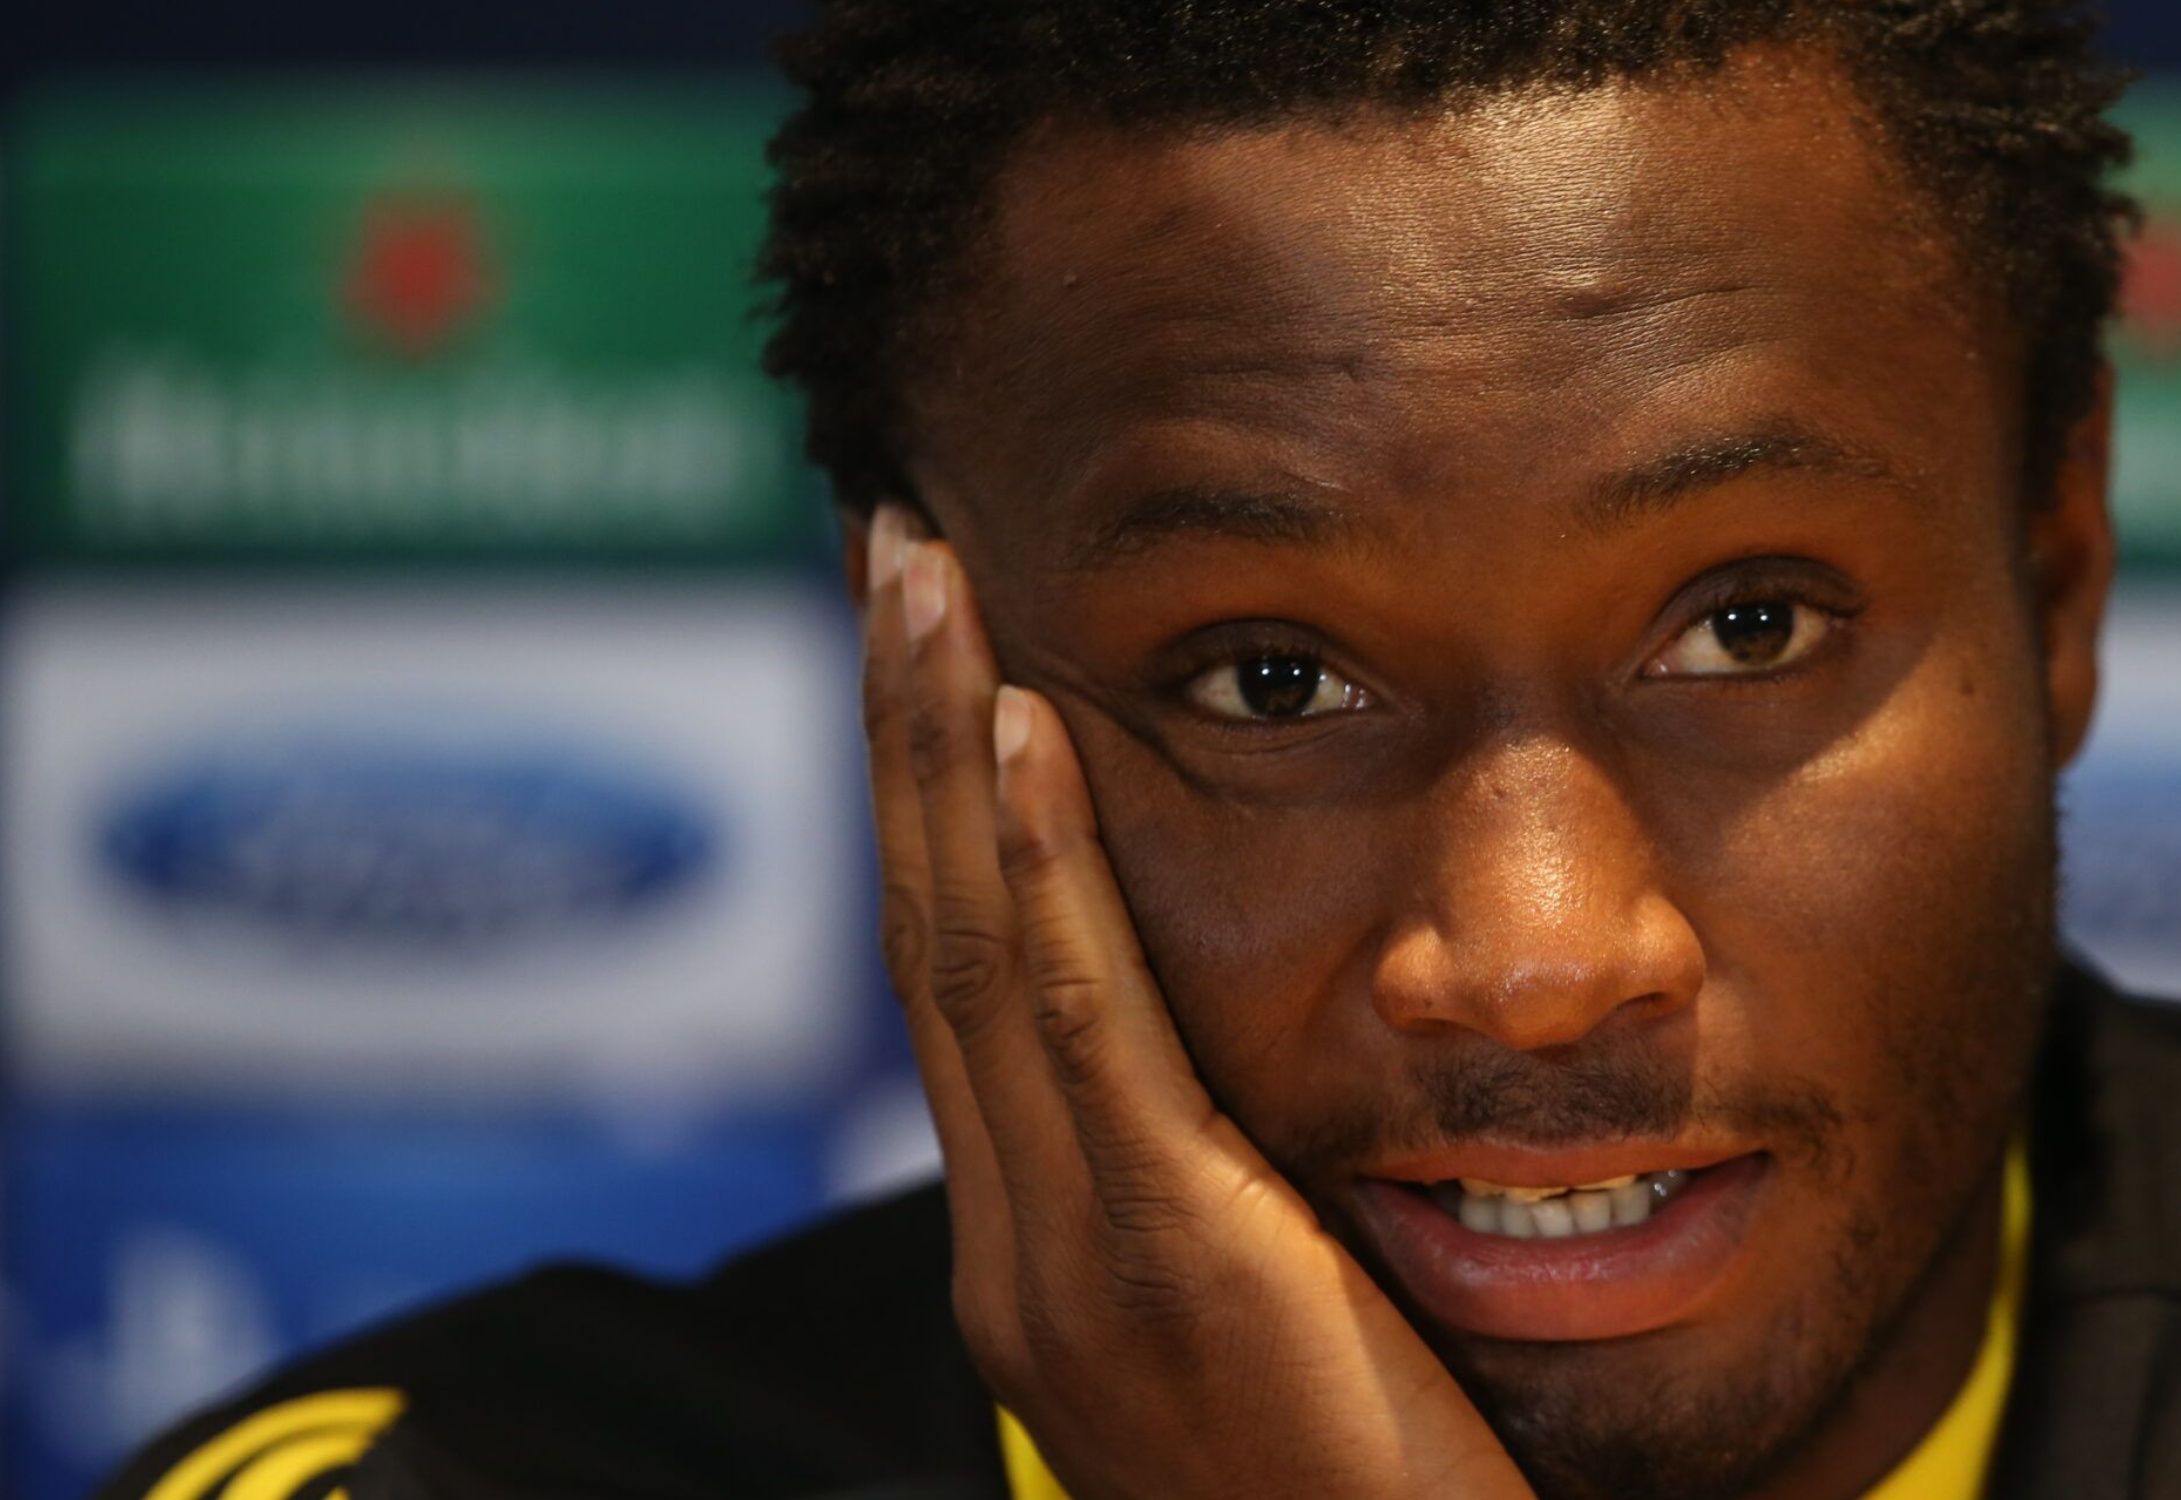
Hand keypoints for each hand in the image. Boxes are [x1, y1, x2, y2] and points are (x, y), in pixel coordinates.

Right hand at [857, 505, 1533, 1499]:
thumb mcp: (1277, 1335)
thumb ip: (1229, 1212)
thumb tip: (1238, 1104)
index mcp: (1041, 1253)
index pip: (964, 985)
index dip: (927, 807)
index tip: (925, 650)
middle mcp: (1017, 1248)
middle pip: (931, 933)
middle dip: (900, 729)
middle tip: (886, 544)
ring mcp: (1070, 1260)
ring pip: (975, 948)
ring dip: (941, 745)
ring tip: (923, 571)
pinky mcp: (1170, 1264)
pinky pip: (1083, 1026)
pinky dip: (1042, 868)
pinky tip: (1024, 737)